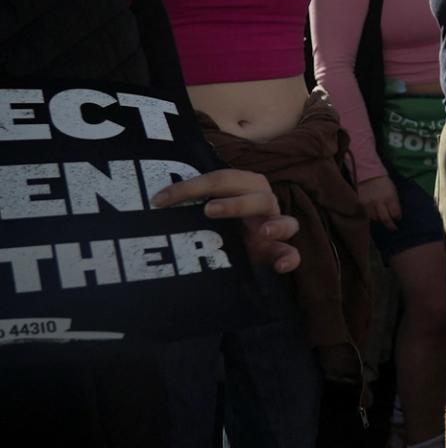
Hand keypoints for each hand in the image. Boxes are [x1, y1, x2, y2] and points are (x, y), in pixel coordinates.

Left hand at [151, 168, 299, 273]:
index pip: (221, 180)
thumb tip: (152, 201)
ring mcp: (274, 224)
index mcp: (246, 184)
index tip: (159, 200)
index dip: (190, 188)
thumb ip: (190, 200)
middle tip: (208, 211)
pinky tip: (281, 267)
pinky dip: (290, 258)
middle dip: (235, 203)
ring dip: (276, 225)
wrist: (231, 241)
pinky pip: (291, 252)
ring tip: (264, 231)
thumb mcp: (203, 203)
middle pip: (258, 197)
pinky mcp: (277, 248)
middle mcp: (264, 201)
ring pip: (285, 221)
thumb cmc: (215, 217)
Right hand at [357, 174, 400, 230]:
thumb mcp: (393, 191)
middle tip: (394, 228)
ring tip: (382, 218)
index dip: (397, 217)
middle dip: (391, 226)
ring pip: (375, 219)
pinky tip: (374, 214)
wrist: (368, 174)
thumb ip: (394, 203)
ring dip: (380, 220)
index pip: (395, 214)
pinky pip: (367, 214)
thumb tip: (396, 215)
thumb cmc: (384, 183)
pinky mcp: (361, 204)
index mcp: (390, 197)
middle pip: (385, 219)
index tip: (398, 219)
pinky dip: (372, 215)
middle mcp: (379, 202)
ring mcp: (369, 204)